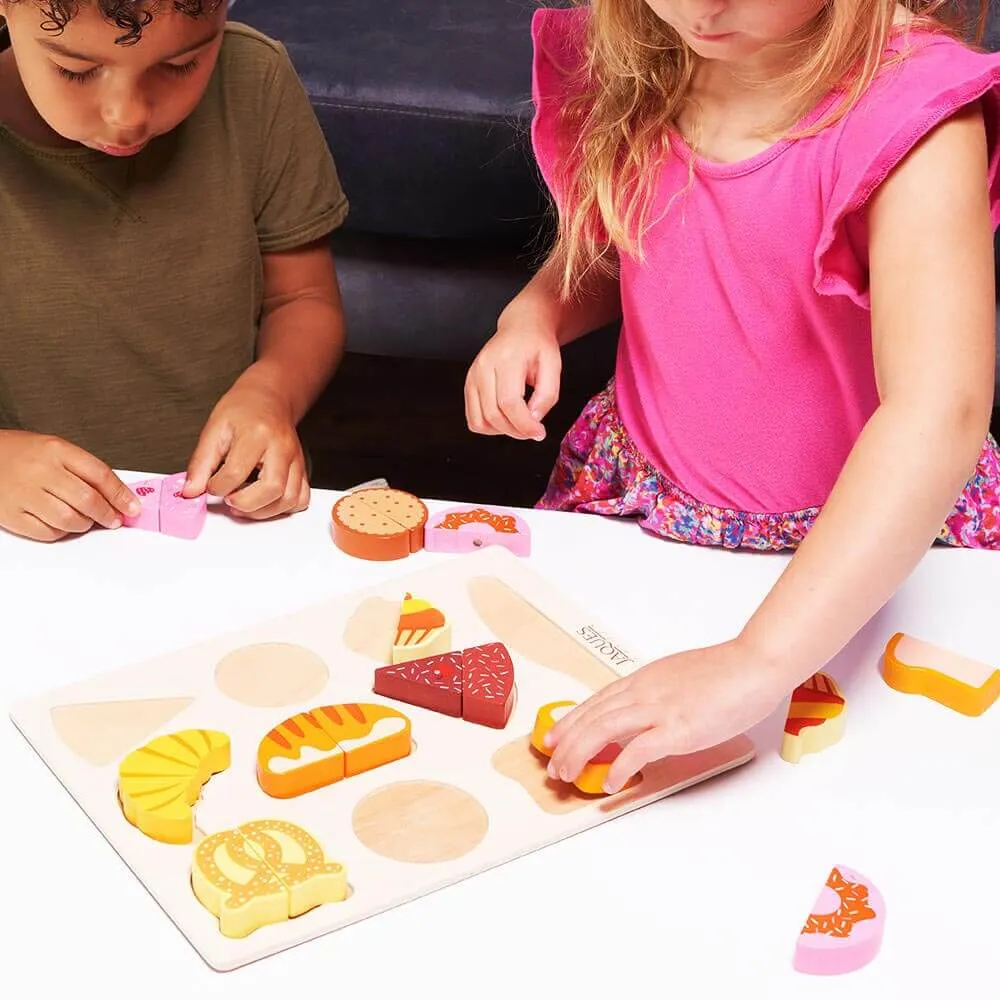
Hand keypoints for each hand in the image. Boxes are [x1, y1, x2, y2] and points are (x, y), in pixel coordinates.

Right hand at [0, 430, 140, 541]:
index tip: (132, 507)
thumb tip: (117, 495)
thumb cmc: (21, 453)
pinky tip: (62, 525)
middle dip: (107, 514)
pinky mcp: (11, 514)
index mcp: (56, 450)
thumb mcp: (56, 450)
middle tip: (114, 520)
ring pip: (69, 519)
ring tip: (86, 520)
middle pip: (87, 499)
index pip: (100, 474)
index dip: (120, 494)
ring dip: (85, 524)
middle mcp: (41, 471)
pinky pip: (47, 532)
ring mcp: (24, 494)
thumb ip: (85, 470)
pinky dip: (61, 533)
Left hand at [182, 378, 308, 518]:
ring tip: (243, 504)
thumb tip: (192, 490)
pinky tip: (265, 503)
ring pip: (289, 499)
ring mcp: (295, 460)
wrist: (269, 399)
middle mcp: (281, 448)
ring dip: (263, 511)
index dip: (218, 487)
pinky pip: (301, 499)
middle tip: (228, 499)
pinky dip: (283, 508)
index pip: (237, 472)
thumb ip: (201, 463)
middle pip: (272, 489)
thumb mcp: (214, 428)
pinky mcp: (302, 469)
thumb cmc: (244, 410)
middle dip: (245, 503)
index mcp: (257, 434)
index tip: (210, 486)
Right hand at [465, 321, 561, 440]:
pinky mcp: (468, 385)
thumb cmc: (537, 345)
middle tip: (533, 431)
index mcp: (506, 359)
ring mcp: (472, 377)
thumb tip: (534, 420)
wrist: (521, 328)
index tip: (539, 433)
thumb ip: (547, 395)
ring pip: (480, 421)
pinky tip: (506, 419)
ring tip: (520, 423)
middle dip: (516, 431)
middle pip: (493, 414)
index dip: (524, 424)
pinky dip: (489, 428)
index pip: (509, 402)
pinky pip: (473, 419)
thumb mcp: (553, 366)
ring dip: (502, 431)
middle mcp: (484, 367)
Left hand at [543, 640, 790, 792]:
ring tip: (568, 775)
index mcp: (644, 679)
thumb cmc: (727, 672)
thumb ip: (659, 694)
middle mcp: (645, 692)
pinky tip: (612, 784)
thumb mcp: (679, 677)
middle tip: (553, 766)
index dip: (571, 721)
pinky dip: (620, 767)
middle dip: (566, 743)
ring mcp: (660, 709)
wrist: (754, 665)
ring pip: (604, 729)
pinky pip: (639, 749)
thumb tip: (647, 713)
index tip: (554, 738)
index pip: (597, 701)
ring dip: (580, 754)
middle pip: (593, 717)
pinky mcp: (679, 729)